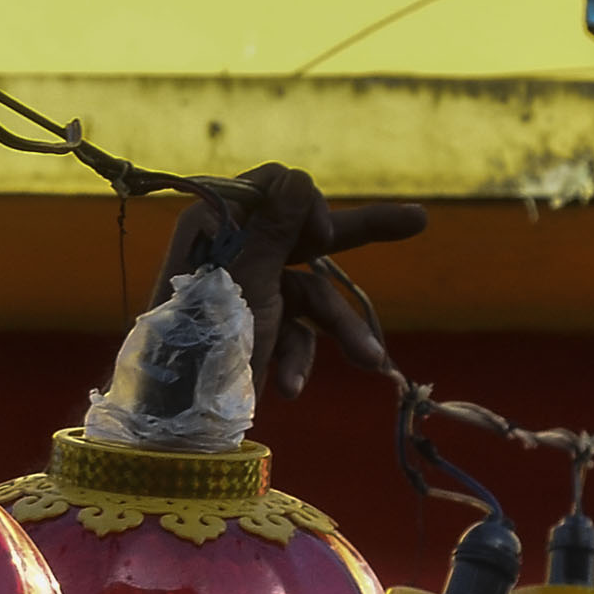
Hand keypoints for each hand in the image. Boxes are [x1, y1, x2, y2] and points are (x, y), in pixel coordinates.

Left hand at [155, 163, 431, 405]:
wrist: (174, 417)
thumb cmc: (206, 338)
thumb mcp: (248, 277)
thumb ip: (277, 227)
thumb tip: (298, 176)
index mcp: (218, 224)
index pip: (278, 187)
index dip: (307, 206)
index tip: (322, 238)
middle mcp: (235, 250)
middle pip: (306, 234)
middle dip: (363, 233)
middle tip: (419, 220)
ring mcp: (249, 290)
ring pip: (311, 293)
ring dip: (339, 329)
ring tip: (370, 361)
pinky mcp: (258, 328)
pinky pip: (296, 332)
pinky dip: (297, 358)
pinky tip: (289, 388)